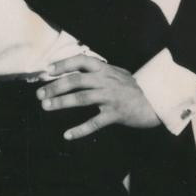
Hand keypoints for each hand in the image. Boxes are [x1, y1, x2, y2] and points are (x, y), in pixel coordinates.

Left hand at [36, 54, 160, 139]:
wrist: (156, 101)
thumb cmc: (133, 87)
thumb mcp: (116, 72)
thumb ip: (99, 70)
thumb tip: (77, 68)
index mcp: (105, 69)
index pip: (80, 61)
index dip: (63, 64)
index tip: (47, 70)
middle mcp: (106, 81)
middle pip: (76, 80)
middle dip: (55, 86)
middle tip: (39, 94)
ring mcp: (111, 97)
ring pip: (82, 99)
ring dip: (61, 103)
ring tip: (46, 106)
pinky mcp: (116, 114)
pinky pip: (95, 122)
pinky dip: (80, 129)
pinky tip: (67, 135)